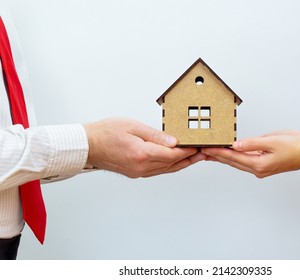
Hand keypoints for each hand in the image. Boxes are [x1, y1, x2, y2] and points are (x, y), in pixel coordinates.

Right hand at [84, 118, 204, 177]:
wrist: (88, 146)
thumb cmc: (106, 132)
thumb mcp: (133, 126)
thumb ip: (156, 135)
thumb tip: (174, 142)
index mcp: (142, 154)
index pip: (172, 154)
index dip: (188, 150)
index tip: (199, 146)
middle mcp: (141, 166)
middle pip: (172, 164)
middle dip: (190, 158)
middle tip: (204, 153)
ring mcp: (138, 172)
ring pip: (166, 169)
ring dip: (182, 164)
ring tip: (195, 157)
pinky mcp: (136, 173)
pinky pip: (158, 171)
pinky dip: (169, 166)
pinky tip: (176, 162)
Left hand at [202, 131, 299, 177]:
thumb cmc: (297, 147)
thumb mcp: (272, 141)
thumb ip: (252, 143)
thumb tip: (235, 145)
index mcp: (259, 164)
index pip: (233, 157)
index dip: (218, 152)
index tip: (206, 148)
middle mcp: (258, 169)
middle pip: (233, 162)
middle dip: (217, 156)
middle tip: (203, 150)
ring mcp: (261, 168)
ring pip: (238, 162)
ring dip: (225, 157)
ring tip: (211, 152)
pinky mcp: (265, 164)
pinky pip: (246, 160)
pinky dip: (236, 156)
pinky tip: (230, 152)